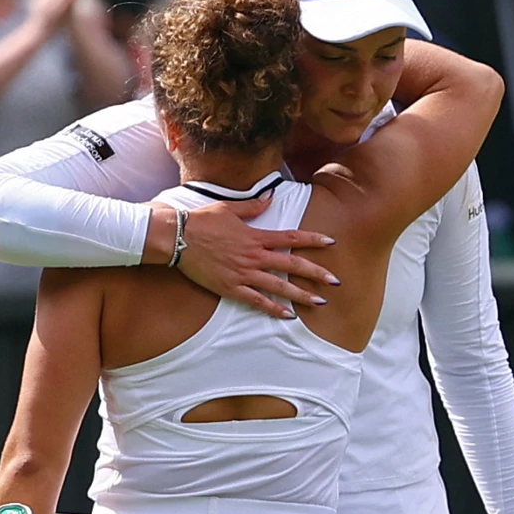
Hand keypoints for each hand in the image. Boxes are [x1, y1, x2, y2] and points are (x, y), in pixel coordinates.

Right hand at [175, 196, 340, 317]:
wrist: (177, 238)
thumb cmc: (202, 221)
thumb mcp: (229, 208)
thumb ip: (253, 206)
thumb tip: (271, 197)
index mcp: (256, 236)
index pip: (291, 238)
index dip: (313, 240)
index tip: (331, 242)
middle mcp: (254, 256)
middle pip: (292, 265)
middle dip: (316, 273)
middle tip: (336, 281)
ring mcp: (243, 274)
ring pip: (279, 287)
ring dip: (301, 295)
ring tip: (320, 302)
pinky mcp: (231, 288)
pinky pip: (257, 301)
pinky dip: (274, 308)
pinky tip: (288, 316)